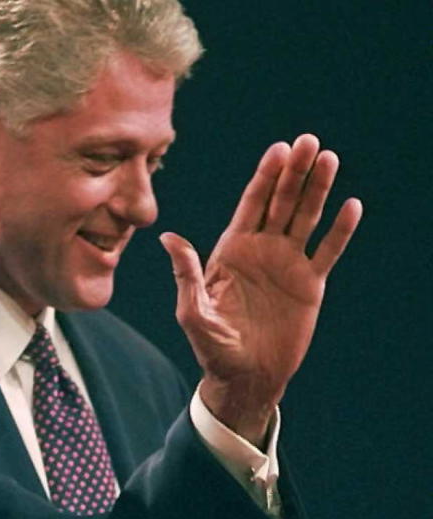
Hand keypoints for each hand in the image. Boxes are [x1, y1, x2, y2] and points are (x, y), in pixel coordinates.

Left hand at [160, 134, 361, 444]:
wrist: (244, 377)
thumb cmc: (212, 346)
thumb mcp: (193, 310)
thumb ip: (186, 272)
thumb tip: (167, 237)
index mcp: (231, 250)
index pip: (251, 204)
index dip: (265, 177)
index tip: (278, 150)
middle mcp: (261, 250)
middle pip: (281, 202)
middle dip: (294, 172)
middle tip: (310, 142)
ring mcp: (287, 264)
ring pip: (306, 218)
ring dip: (318, 189)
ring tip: (330, 159)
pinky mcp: (309, 284)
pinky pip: (327, 251)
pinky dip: (340, 230)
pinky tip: (351, 206)